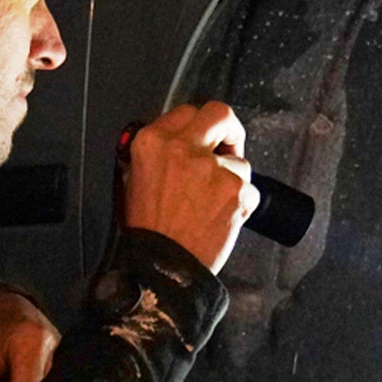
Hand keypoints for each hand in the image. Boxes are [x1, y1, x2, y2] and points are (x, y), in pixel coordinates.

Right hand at [121, 101, 260, 274]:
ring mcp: (212, 169)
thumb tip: (174, 143)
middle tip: (227, 146)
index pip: (186, 111)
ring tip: (211, 205)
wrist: (164, 270)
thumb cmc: (148, 235)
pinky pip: (250, 190)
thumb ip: (153, 156)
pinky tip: (220, 219)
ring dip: (232, 179)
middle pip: (219, 114)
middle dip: (227, 130)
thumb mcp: (131, 184)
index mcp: (152, 143)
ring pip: (239, 161)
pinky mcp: (236, 190)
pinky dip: (240, 205)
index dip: (197, 126)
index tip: (202, 138)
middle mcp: (182, 149)